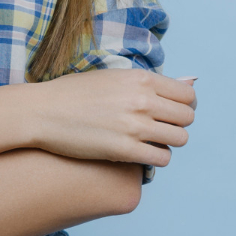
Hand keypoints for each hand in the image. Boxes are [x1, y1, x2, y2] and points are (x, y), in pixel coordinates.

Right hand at [27, 69, 196, 167]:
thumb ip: (151, 82)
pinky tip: (141, 154)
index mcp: (141, 78)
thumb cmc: (75, 93)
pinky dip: (157, 158)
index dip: (184, 105)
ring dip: (169, 142)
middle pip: (187, 117)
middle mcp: (142, 100)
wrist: (43, 112)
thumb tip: (192, 81)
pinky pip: (161, 158)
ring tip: (151, 141)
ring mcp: (135, 126)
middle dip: (178, 124)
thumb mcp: (114, 76)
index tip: (172, 112)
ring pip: (179, 139)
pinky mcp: (125, 150)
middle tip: (160, 128)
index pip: (188, 94)